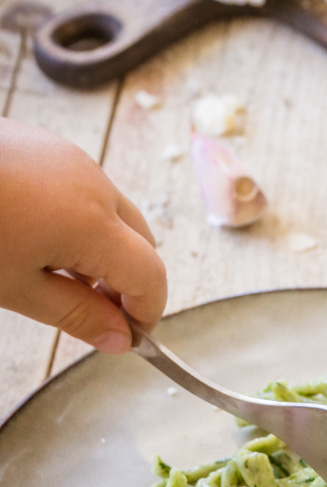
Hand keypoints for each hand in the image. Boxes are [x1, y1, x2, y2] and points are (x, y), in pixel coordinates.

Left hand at [0, 119, 166, 352]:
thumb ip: (76, 315)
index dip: (146, 314)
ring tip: (55, 276)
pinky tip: (38, 238)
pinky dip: (81, 224)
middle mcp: (95, 186)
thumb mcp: (13, 287)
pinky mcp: (50, 148)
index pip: (152, 277)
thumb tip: (119, 339)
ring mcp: (74, 161)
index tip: (126, 338)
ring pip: (116, 217)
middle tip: (93, 313)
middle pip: (142, 244)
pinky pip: (87, 192)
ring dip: (104, 253)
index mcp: (93, 224)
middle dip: (127, 283)